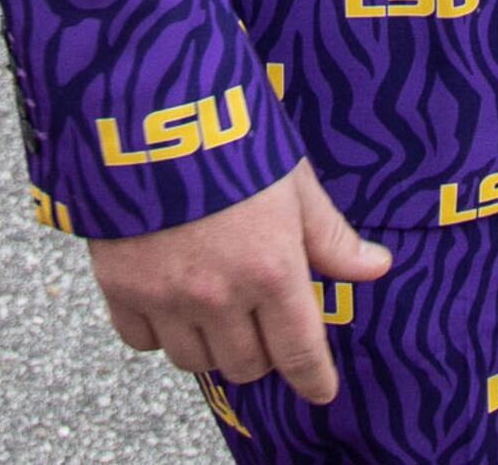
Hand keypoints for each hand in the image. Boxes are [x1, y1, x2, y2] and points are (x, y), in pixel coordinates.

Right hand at [88, 161, 385, 407]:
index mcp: (272, 269)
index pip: (299, 353)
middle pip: (247, 365)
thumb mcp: (292, 181)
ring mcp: (167, 295)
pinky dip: (159, 332)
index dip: (313, 379)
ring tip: (217, 310)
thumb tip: (377, 267)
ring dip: (211, 345)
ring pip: (195, 361)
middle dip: (262, 352)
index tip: (320, 390)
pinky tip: (170, 300)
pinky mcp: (120, 287)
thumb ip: (330, 236)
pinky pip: (142, 342)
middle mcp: (220, 295)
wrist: (147, 106)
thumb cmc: (231, 134)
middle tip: (263, 322)